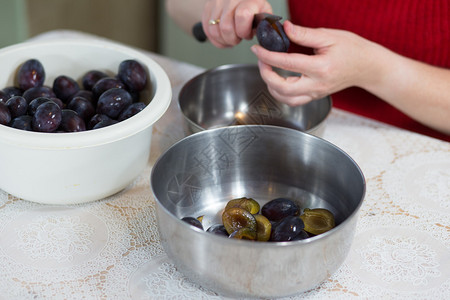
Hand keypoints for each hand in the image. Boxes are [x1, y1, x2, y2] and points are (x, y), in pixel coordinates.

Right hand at [202, 0, 271, 47]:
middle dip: (232, 39)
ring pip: (214, 30)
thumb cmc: (253, 6)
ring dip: (223, 40)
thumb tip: (264, 37)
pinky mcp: (208, 7)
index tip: (246, 34)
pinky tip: (222, 37)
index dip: (243, 31)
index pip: (242, 16)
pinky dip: (214, 39)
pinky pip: (207, 29)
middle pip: (225, 27)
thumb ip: (264, 24)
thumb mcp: (264, 11)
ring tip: (230, 38)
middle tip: (237, 38)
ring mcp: (217, 2)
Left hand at [251, 21, 378, 105]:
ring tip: (267, 69)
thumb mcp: (329, 36)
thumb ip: (304, 34)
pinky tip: (277, 80)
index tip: (257, 49)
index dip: (268, 56)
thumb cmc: (352, 49)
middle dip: (265, 75)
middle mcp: (317, 85)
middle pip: (282, 88)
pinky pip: (292, 101)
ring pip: (285, 99)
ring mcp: (315, 94)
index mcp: (320, 68)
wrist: (367, 67)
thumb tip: (285, 28)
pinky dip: (280, 93)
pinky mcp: (314, 97)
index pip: (287, 63)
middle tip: (261, 60)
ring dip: (270, 86)